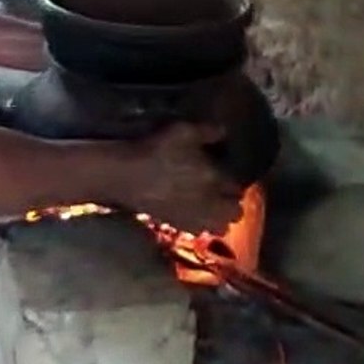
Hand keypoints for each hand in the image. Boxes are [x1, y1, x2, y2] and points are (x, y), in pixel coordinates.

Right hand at [128, 123, 243, 234]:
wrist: (125, 176)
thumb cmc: (155, 151)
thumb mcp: (182, 131)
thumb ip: (208, 131)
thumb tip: (224, 132)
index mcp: (214, 178)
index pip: (237, 186)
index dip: (235, 180)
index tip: (229, 173)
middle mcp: (209, 202)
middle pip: (235, 212)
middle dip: (234, 203)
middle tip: (225, 192)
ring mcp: (194, 217)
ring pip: (221, 227)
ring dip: (221, 218)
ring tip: (214, 207)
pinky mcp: (177, 225)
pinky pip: (200, 232)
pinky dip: (202, 226)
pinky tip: (195, 214)